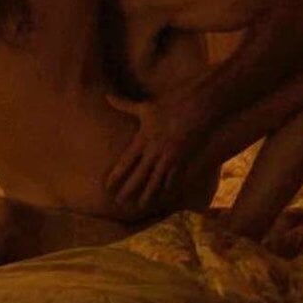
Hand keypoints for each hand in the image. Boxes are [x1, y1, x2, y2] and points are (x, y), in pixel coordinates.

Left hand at [104, 93, 202, 209]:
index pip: (126, 162)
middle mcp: (154, 152)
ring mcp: (168, 158)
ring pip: (155, 181)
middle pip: (139, 175)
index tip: (107, 186)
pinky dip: (168, 187)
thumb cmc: (168, 106)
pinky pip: (173, 177)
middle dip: (128, 190)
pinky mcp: (182, 159)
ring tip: (140, 206)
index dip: (116, 175)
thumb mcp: (144, 106)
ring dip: (147, 194)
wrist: (195, 109)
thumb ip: (124, 105)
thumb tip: (107, 96)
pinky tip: (164, 195)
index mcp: (143, 139)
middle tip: (119, 202)